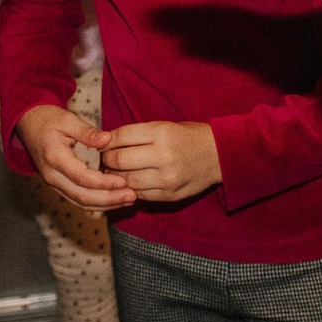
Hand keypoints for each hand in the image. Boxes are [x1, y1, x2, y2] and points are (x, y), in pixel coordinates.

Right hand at [16, 103, 134, 212]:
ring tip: (128, 200)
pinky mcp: (59, 185)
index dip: (103, 182)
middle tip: (131, 196)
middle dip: (108, 199)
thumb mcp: (67, 119)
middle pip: (82, 196)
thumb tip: (107, 139)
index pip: (81, 177)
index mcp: (54, 158)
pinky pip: (78, 199)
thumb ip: (87, 131)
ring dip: (105, 204)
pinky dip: (97, 202)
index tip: (123, 181)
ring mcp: (54, 183)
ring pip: (80, 202)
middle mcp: (52, 176)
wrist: (28, 125)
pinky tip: (114, 199)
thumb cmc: (48, 120)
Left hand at [103, 120, 221, 202]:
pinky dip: (130, 188)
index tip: (102, 143)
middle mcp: (163, 156)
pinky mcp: (168, 195)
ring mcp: (166, 179)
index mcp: (162, 133)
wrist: (220, 156)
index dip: (106, 141)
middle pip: (119, 160)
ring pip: (126, 180)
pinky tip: (130, 181)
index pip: (121, 137)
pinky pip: (139, 194)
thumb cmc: (189, 136)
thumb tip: (106, 142)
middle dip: (107, 159)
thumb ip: (136, 134)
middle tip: (105, 158)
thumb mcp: (164, 126)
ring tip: (115, 171)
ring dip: (115, 176)